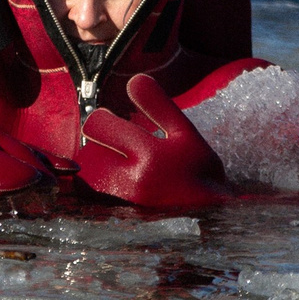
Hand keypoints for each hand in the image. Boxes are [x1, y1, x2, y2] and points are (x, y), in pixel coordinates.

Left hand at [75, 74, 231, 210]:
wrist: (211, 221)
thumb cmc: (200, 174)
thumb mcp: (186, 135)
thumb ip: (158, 106)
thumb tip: (134, 78)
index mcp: (150, 155)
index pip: (98, 124)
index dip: (103, 119)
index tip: (112, 122)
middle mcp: (132, 182)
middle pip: (88, 151)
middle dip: (99, 143)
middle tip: (115, 144)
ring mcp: (123, 205)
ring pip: (87, 174)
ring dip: (96, 166)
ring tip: (117, 167)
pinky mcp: (118, 220)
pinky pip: (91, 198)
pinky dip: (97, 188)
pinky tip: (116, 186)